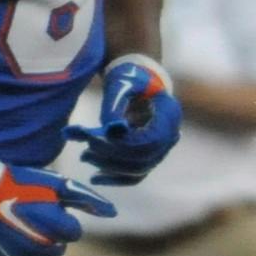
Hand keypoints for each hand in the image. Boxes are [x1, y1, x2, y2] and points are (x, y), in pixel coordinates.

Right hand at [0, 156, 114, 255]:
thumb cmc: (21, 184)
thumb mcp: (56, 184)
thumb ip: (86, 199)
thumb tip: (112, 214)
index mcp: (54, 223)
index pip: (74, 234)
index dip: (65, 222)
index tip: (51, 212)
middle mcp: (39, 244)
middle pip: (58, 251)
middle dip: (52, 238)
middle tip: (36, 222)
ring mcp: (19, 255)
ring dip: (37, 251)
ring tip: (25, 233)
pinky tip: (14, 245)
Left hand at [64, 57, 182, 184]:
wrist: (139, 80)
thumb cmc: (130, 78)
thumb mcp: (122, 85)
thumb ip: (115, 106)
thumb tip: (108, 131)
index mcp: (169, 114)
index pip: (149, 141)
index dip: (123, 144)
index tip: (94, 139)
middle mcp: (171, 134)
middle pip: (144, 158)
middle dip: (112, 157)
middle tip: (85, 150)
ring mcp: (162, 148)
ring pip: (139, 169)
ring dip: (111, 167)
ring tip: (85, 156)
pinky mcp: (150, 156)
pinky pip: (136, 174)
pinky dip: (116, 178)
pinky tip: (95, 177)